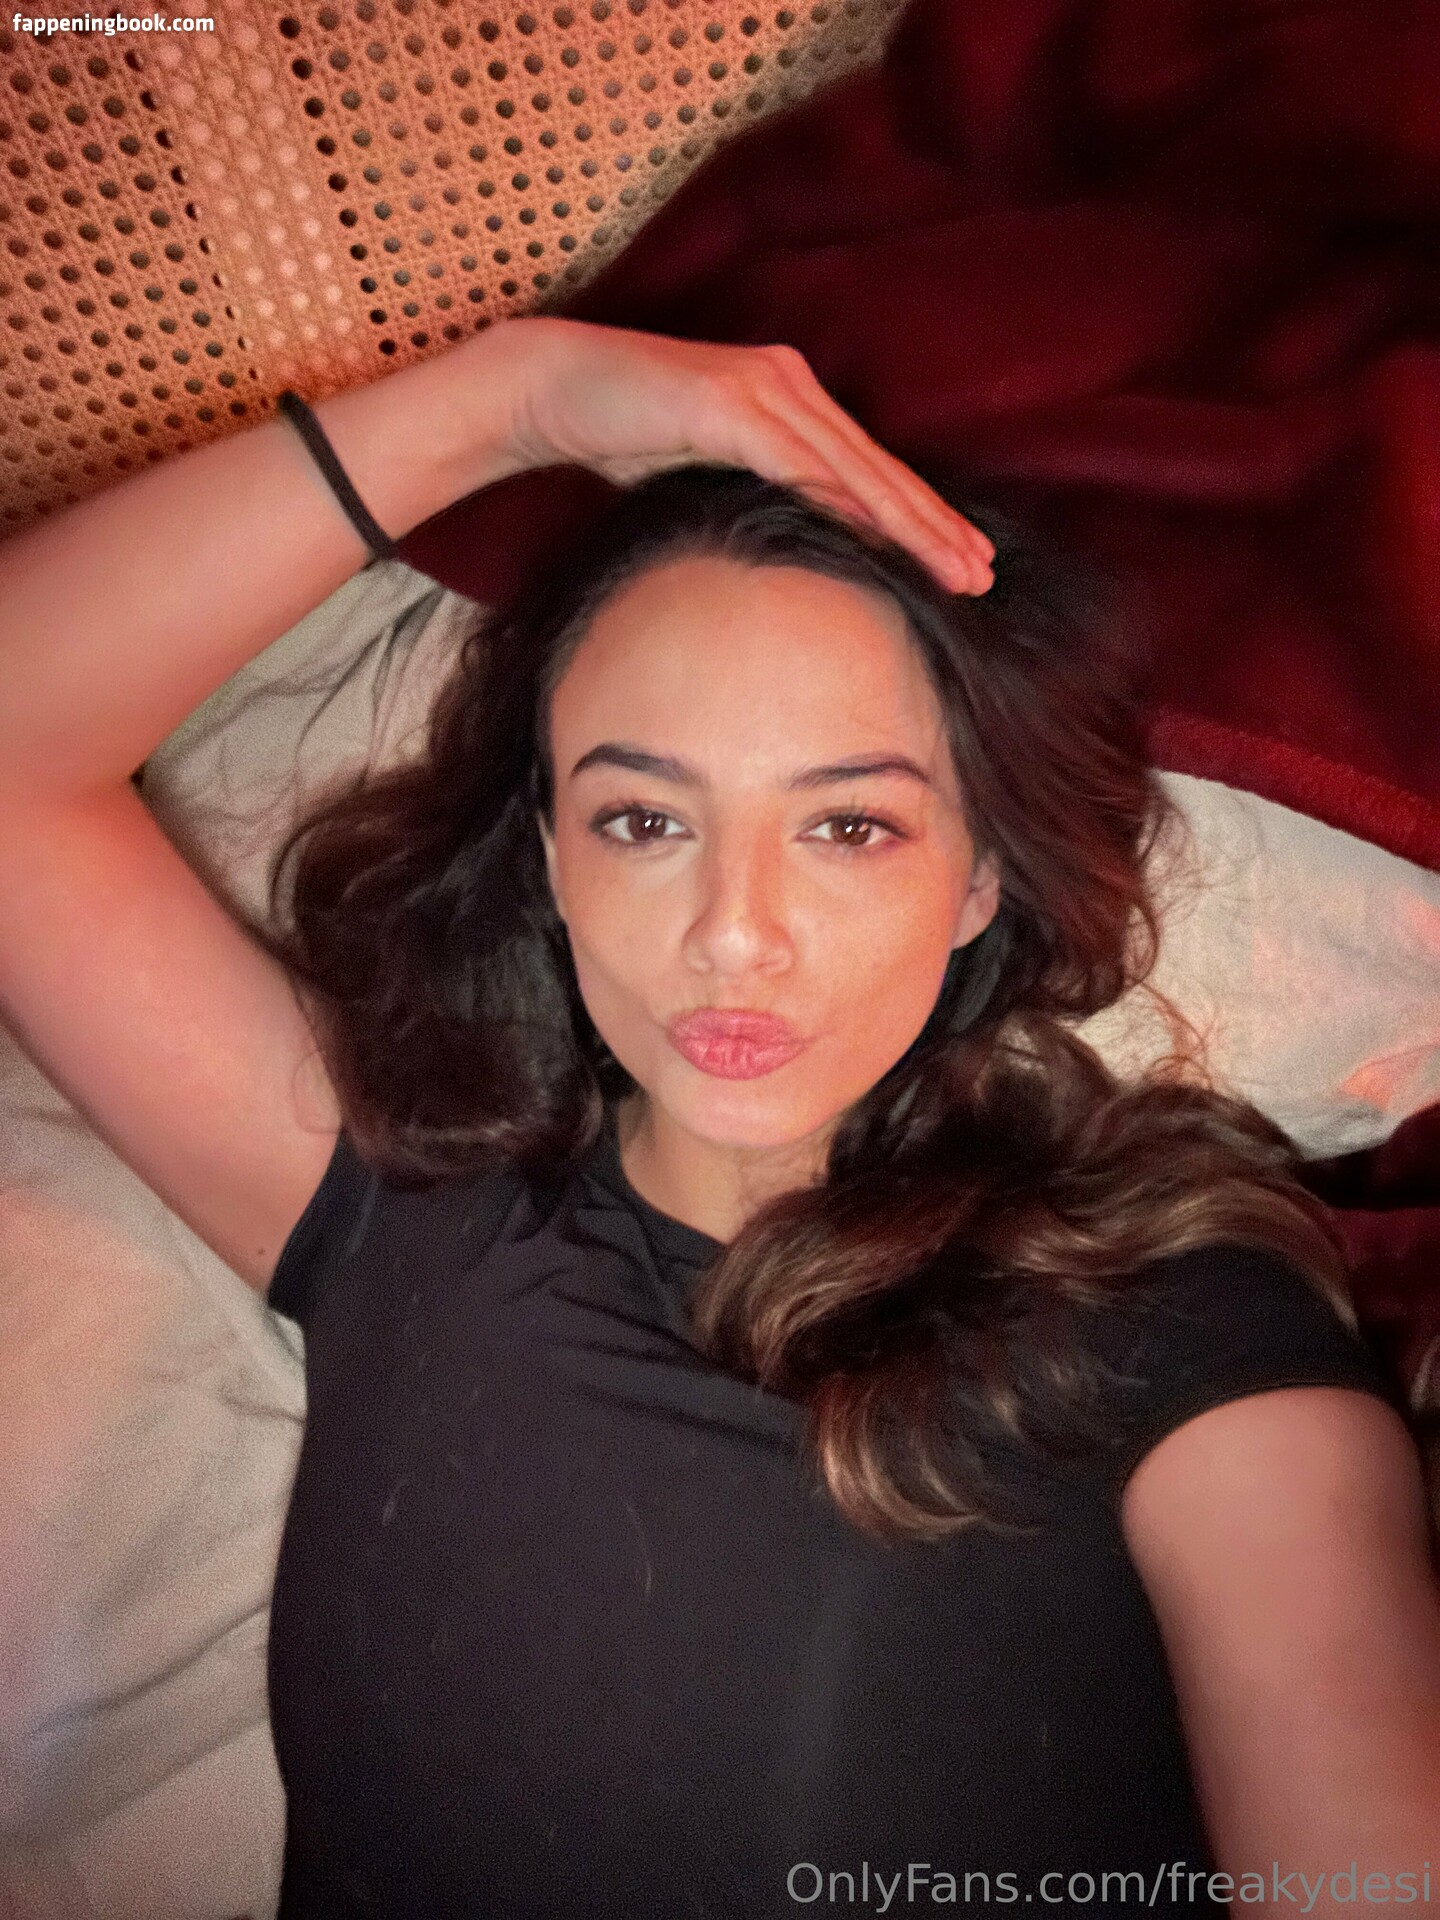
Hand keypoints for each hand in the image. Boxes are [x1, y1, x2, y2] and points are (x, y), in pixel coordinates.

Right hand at [469, 316, 993, 594]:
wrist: (553, 387)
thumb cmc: (622, 434)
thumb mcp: (703, 473)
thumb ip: (752, 496)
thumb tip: (785, 548)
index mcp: (790, 403)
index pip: (868, 470)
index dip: (919, 517)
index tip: (961, 562)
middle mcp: (790, 386)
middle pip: (880, 469)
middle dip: (936, 526)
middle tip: (983, 576)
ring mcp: (764, 390)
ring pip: (855, 469)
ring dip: (910, 523)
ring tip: (954, 568)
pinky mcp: (730, 405)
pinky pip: (800, 465)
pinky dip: (845, 505)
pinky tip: (882, 540)